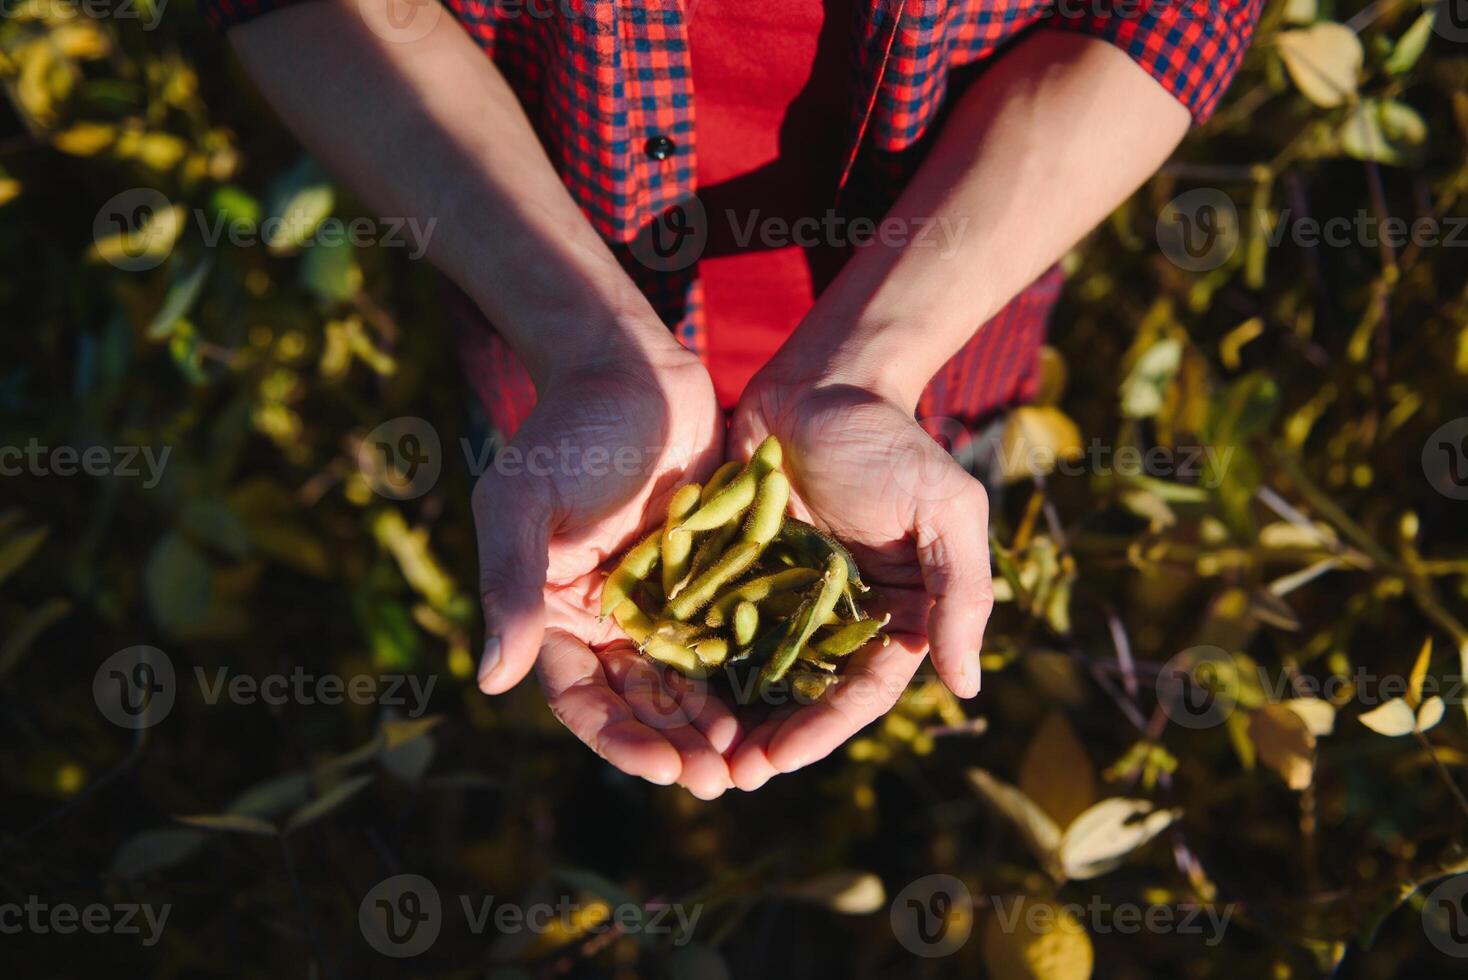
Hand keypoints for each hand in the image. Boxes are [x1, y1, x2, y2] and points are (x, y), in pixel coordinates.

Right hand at [471, 347, 738, 798]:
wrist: (629, 369)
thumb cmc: (565, 432)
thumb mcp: (523, 504)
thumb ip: (510, 586)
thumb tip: (490, 680)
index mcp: (552, 613)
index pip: (581, 698)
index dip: (619, 740)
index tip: (662, 767)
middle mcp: (604, 618)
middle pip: (638, 704)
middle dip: (675, 745)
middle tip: (719, 779)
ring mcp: (659, 600)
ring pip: (686, 681)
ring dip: (712, 723)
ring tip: (749, 759)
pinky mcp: (708, 577)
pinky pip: (727, 636)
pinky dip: (746, 672)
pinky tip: (778, 701)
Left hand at [724, 371, 992, 788]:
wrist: (821, 379)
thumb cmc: (890, 439)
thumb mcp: (944, 507)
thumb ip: (961, 592)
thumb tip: (967, 686)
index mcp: (892, 613)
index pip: (860, 691)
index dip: (823, 729)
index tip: (780, 759)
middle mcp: (835, 616)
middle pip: (802, 695)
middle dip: (768, 739)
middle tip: (725, 776)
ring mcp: (782, 596)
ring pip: (754, 672)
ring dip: (726, 716)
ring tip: (690, 754)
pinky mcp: (734, 571)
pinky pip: (713, 624)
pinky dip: (693, 660)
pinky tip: (661, 691)